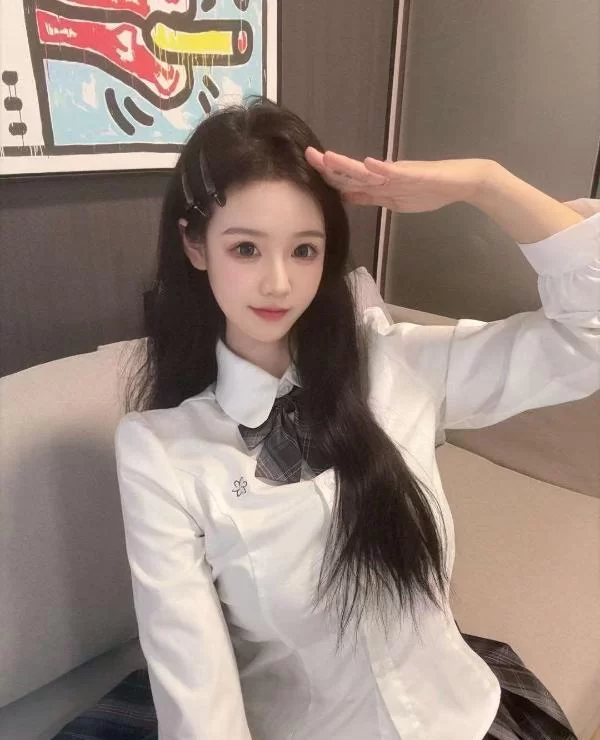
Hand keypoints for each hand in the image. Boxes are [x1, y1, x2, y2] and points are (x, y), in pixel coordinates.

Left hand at [305, 146, 492, 213]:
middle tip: (309, 155)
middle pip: (352, 172)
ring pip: (369, 170)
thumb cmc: (429, 190)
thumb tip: (345, 197)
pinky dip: (382, 168)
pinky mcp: (416, 174)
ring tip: (329, 158)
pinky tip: (368, 164)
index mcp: (379, 183)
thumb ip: (370, 197)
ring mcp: (400, 173)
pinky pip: (397, 172)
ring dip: (348, 164)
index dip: (328, 175)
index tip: (308, 167)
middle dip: (330, 165)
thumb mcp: (393, 200)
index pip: (348, 180)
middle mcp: (385, 175)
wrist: (461, 183)